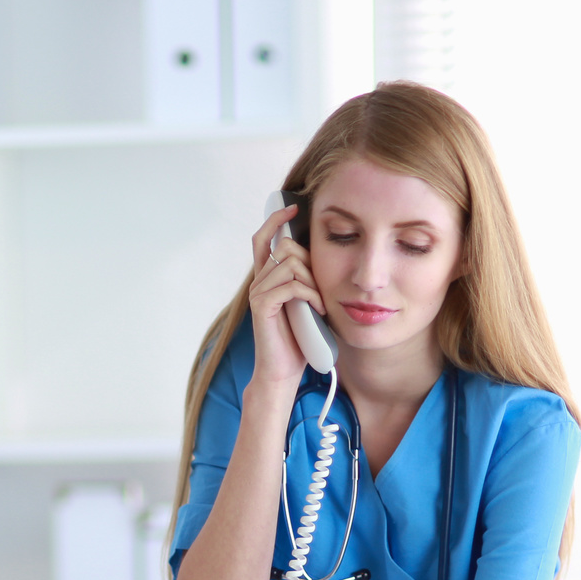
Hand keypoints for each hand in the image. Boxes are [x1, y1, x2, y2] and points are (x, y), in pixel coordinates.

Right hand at [247, 204, 326, 390]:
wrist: (284, 371)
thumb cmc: (299, 338)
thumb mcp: (308, 301)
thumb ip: (307, 278)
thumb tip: (322, 254)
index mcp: (267, 277)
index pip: (264, 238)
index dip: (277, 220)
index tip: (294, 209)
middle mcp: (259, 281)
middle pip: (284, 247)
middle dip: (309, 263)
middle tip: (319, 290)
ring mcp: (258, 293)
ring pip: (290, 264)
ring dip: (313, 283)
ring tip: (319, 305)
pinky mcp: (262, 306)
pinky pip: (291, 285)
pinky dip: (310, 295)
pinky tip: (317, 310)